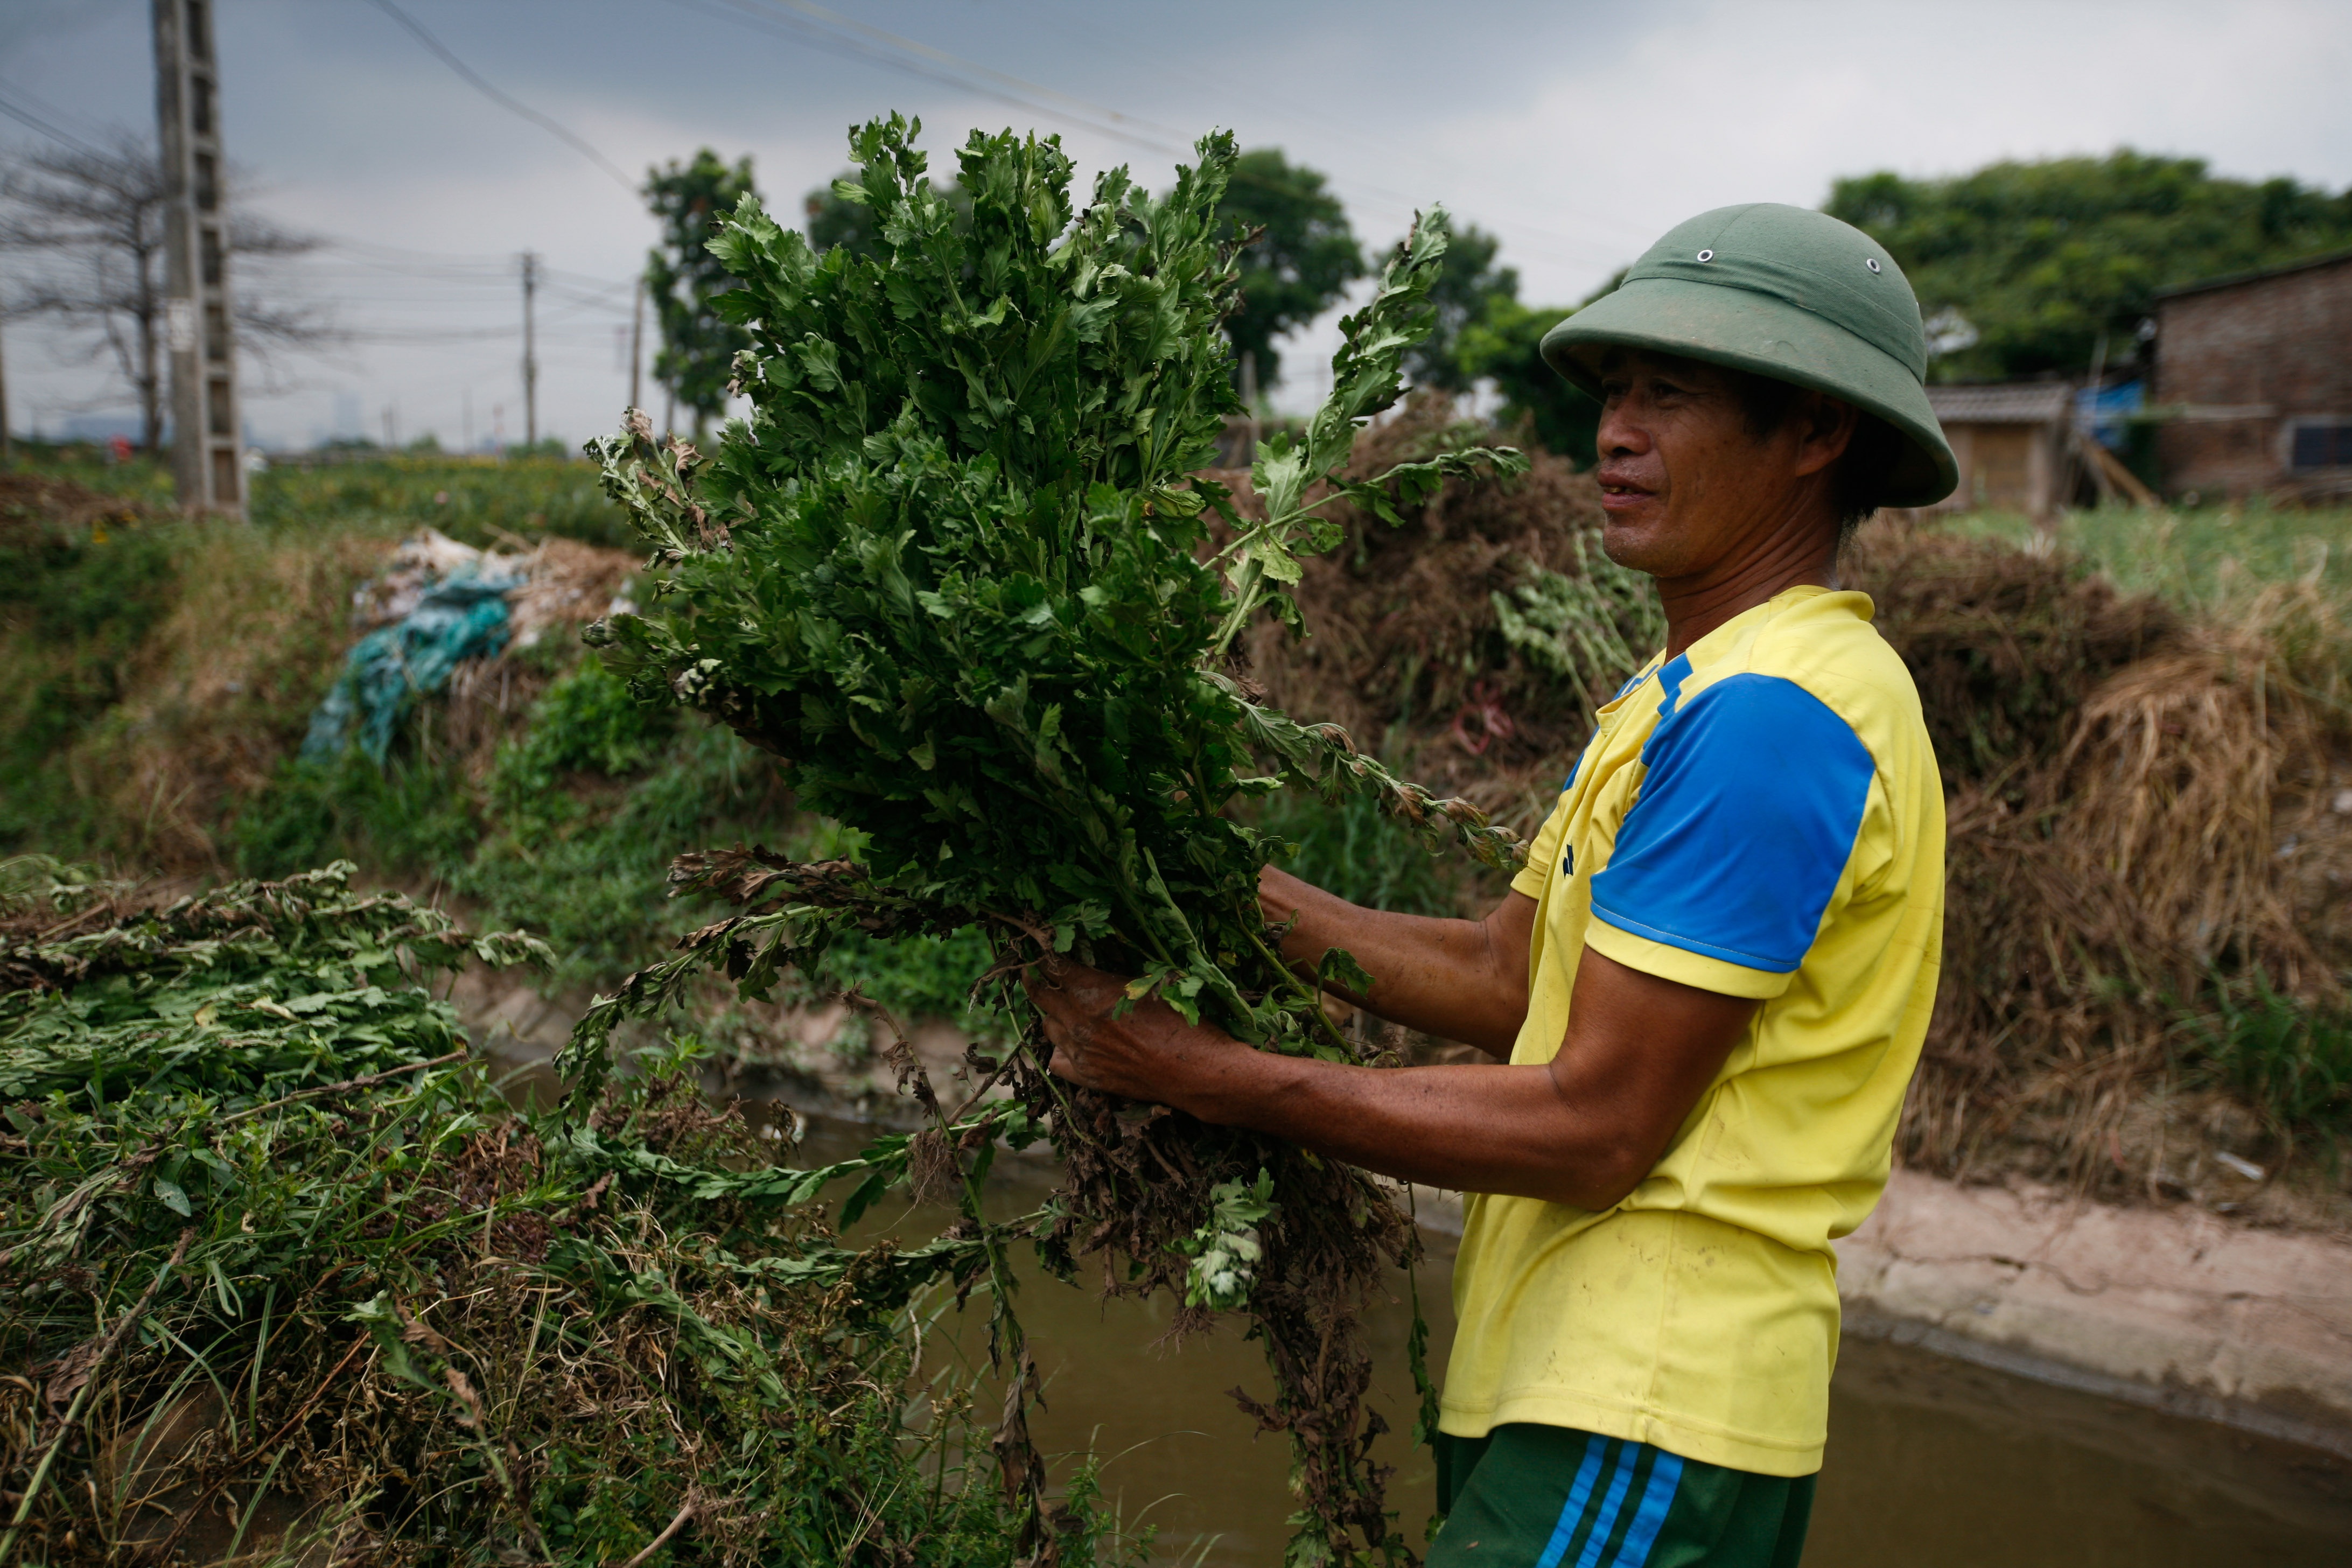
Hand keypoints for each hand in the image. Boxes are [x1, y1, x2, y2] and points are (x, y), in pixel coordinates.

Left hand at [1022, 957, 1243, 1102]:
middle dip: (1036, 981)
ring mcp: (1081, 1051)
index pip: (1053, 968)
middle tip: (1034, 974)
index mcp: (1094, 992)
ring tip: (1064, 1011)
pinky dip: (1062, 1050)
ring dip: (1055, 1016)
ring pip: (1048, 1027)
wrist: (1197, 1072)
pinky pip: (1057, 1060)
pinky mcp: (1087, 1077)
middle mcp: (1080, 1021)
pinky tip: (1073, 1045)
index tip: (1041, 953)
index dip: (1044, 958)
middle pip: (1041, 995)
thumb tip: (1095, 970)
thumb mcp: (1150, 987)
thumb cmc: (1183, 1022)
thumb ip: (1114, 980)